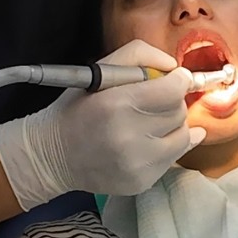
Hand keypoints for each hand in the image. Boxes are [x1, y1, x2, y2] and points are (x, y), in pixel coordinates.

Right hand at [0, 40, 206, 210]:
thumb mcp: (100, 70)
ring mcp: (136, 164)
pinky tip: (148, 141)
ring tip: (151, 122)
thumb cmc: (77, 108)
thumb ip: (139, 55)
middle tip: (154, 101)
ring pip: (183, 136)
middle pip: (179, 112)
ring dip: (173, 125)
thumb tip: (174, 66)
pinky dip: (166, 146)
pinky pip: (173, 158)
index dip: (179, 81)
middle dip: (172, 102)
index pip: (173, 91)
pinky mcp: (141, 182)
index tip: (174, 79)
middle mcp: (128, 136)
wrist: (53, 155)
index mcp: (117, 104)